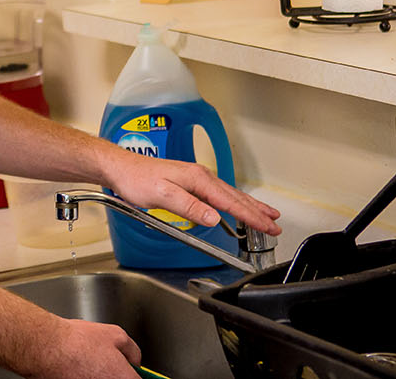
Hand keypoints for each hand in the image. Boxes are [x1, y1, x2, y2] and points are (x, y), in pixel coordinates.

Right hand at [22, 318, 140, 378]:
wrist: (47, 348)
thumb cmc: (77, 342)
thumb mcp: (116, 334)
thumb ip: (132, 350)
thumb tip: (133, 359)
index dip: (135, 374)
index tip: (132, 371)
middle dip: (117, 374)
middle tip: (110, 364)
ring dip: (101, 375)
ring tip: (92, 364)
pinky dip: (86, 376)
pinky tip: (80, 368)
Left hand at [99, 146, 280, 233]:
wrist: (119, 168)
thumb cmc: (136, 180)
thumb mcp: (162, 196)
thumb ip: (188, 208)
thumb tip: (214, 218)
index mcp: (197, 179)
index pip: (230, 202)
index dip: (251, 216)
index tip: (268, 226)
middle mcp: (200, 176)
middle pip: (235, 197)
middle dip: (257, 211)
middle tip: (276, 224)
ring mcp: (195, 179)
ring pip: (229, 194)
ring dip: (249, 206)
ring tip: (266, 215)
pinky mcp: (188, 183)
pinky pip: (218, 194)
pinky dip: (233, 202)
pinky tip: (235, 207)